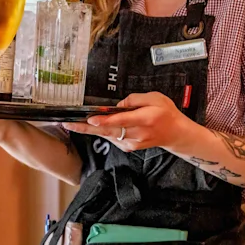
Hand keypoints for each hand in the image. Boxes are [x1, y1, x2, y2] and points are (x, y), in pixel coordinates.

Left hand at [62, 92, 195, 152]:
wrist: (176, 133)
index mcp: (145, 119)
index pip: (122, 121)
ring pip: (107, 136)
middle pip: (108, 131)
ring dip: (89, 130)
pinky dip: (100, 132)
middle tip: (69, 123)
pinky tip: (90, 126)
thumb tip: (117, 105)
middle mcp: (137, 134)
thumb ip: (135, 100)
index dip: (105, 121)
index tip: (91, 120)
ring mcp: (132, 143)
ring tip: (72, 124)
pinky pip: (111, 138)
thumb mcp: (155, 98)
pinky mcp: (129, 147)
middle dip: (87, 127)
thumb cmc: (166, 113)